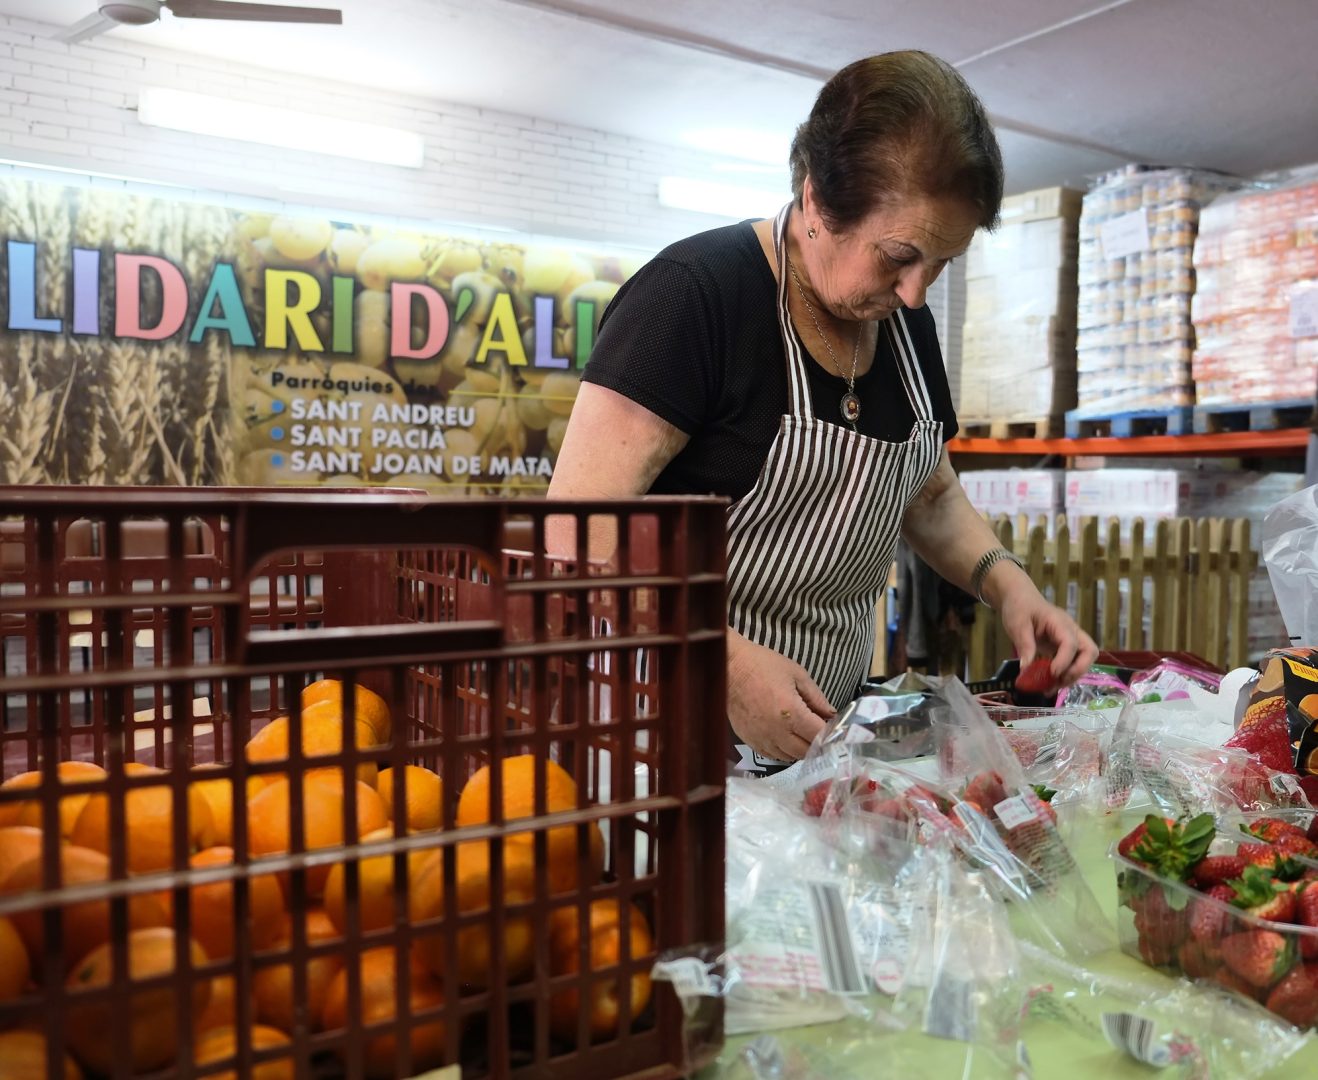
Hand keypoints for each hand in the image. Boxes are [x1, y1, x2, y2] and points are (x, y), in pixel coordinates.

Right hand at [727, 630, 834, 760]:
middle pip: (806, 752)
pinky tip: (785, 737)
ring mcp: (762, 739)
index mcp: (791, 713)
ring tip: (802, 733)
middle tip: (819, 731)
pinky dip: (784, 751)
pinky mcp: (749, 741)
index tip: (834, 728)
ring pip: (790, 757)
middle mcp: (777, 732)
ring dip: (801, 749)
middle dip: (817, 743)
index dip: (830, 734)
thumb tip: (832, 715)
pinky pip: (773, 755)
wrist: (728, 668)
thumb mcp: (797, 674)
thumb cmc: (763, 666)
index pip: (819, 736)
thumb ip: (817, 697)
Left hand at [992, 569, 1096, 687]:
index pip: (1071, 642)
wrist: (1020, 599)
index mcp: (1059, 622)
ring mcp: (1070, 639)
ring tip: (1051, 688)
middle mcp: (1071, 631)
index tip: (1052, 673)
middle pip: (1089, 652)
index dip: (1065, 660)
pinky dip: (1065, 675)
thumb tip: (1026, 669)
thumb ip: (1024, 645)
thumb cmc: (1019, 607)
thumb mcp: (1017, 624)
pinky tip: (1050, 685)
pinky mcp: (1064, 648)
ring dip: (1071, 676)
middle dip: (1078, 670)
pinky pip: (1073, 663)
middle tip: (1058, 681)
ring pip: (1084, 660)